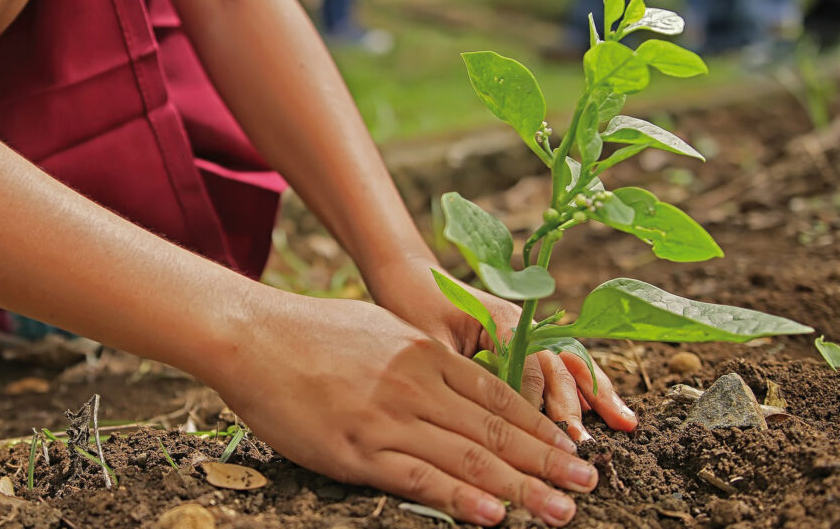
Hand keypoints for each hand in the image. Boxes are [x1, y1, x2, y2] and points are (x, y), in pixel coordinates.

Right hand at [204, 293, 597, 526]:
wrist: (252, 335)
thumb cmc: (311, 332)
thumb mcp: (380, 329)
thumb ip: (420, 357)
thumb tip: (454, 377)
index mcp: (425, 354)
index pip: (498, 397)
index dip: (541, 427)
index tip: (572, 448)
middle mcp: (417, 385)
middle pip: (496, 431)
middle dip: (547, 461)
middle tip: (588, 484)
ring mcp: (388, 419)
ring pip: (468, 458)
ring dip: (522, 488)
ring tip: (561, 510)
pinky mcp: (356, 450)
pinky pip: (418, 478)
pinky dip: (460, 499)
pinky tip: (493, 514)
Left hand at [364, 255, 637, 441]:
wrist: (410, 277)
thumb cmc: (413, 306)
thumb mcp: (428, 340)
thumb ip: (456, 371)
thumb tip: (475, 416)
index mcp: (502, 319)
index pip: (530, 365)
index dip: (538, 402)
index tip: (544, 436)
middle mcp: (523, 324)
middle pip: (558, 365)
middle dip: (576, 405)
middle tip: (584, 443)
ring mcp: (528, 331)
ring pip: (570, 364)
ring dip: (596, 394)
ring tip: (625, 424)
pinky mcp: (525, 341)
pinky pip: (560, 364)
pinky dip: (585, 387)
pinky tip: (605, 410)